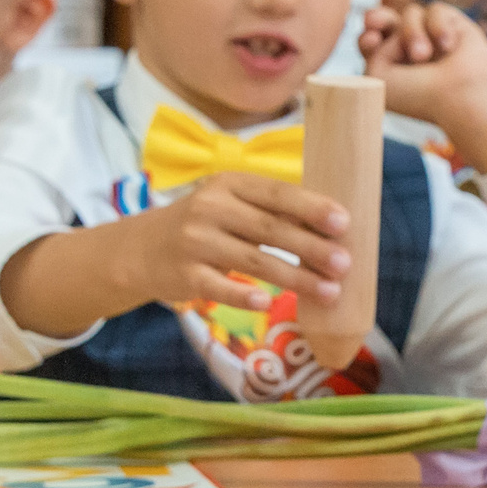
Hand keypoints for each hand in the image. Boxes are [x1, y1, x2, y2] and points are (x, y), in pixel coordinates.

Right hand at [124, 171, 353, 308]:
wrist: (142, 249)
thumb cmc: (206, 225)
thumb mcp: (233, 206)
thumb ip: (273, 212)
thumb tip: (334, 228)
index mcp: (229, 184)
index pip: (276, 194)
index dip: (311, 208)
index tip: (344, 223)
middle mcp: (210, 209)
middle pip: (270, 229)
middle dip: (311, 247)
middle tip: (344, 264)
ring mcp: (195, 242)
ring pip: (254, 262)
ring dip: (295, 278)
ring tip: (329, 291)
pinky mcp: (185, 275)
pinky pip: (220, 288)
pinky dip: (244, 296)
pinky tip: (268, 303)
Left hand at [359, 0, 486, 174]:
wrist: (459, 97)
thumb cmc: (418, 94)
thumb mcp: (376, 74)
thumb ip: (367, 44)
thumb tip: (395, 23)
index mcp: (392, 67)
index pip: (372, 41)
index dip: (366, 38)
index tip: (370, 42)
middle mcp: (412, 51)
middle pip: (387, 18)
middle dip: (378, 18)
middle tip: (374, 21)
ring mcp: (434, 38)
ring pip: (411, 13)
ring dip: (412, 33)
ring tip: (422, 56)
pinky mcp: (456, 26)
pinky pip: (435, 10)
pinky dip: (438, 27)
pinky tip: (449, 47)